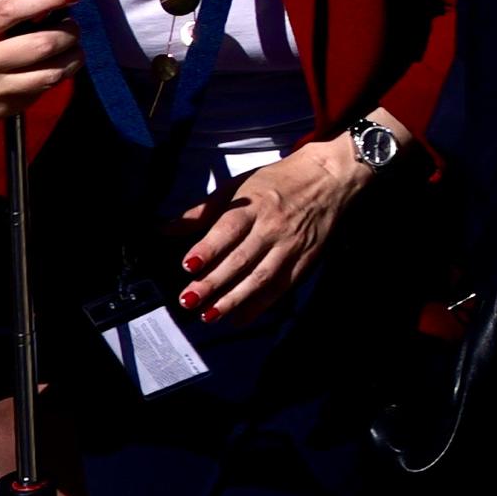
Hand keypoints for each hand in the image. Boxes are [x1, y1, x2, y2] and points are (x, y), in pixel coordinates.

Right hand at [0, 0, 79, 128]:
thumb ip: (12, 4)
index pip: (11, 10)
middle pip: (42, 45)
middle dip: (69, 32)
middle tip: (71, 25)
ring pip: (52, 73)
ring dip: (73, 56)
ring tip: (71, 46)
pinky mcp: (2, 110)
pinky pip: (44, 90)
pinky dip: (58, 74)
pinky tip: (52, 65)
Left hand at [180, 131, 376, 324]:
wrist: (329, 178)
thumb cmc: (278, 181)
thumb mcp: (238, 186)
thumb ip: (204, 210)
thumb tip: (167, 228)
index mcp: (255, 206)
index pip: (229, 229)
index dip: (208, 248)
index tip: (188, 265)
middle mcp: (273, 227)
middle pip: (241, 259)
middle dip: (213, 282)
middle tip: (188, 300)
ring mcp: (291, 246)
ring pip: (261, 277)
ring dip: (234, 299)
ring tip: (209, 315)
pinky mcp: (306, 259)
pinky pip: (282, 286)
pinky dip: (261, 304)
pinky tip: (241, 317)